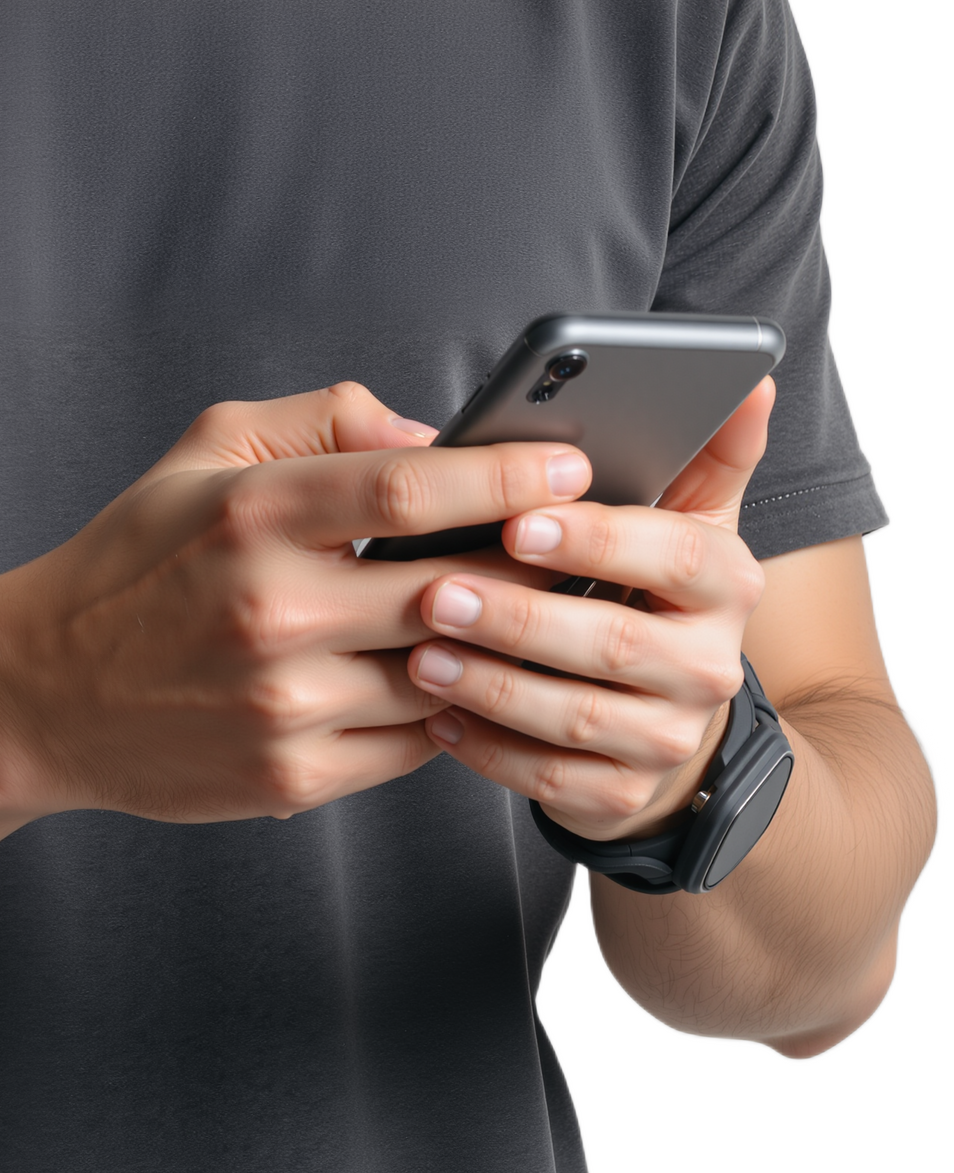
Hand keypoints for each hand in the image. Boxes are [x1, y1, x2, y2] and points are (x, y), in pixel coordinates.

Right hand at [0, 382, 597, 826]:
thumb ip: (322, 421)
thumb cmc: (133, 560)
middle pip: (451, 588)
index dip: (504, 474)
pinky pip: (413, 743)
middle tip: (585, 547)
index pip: (407, 487)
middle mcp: (272, 609)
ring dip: (499, 649)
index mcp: (252, 514)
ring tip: (539, 618)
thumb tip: (431, 437)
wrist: (42, 691)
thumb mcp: (205, 452)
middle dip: (532, 567)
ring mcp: (285, 703)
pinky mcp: (293, 777)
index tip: (570, 464)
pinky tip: (457, 678)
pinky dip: (446, 709)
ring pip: (445, 676)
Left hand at [406, 379, 773, 841]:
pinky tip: (436, 715)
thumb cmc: (650, 584)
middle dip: (519, 616)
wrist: (670, 712)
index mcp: (726, 580)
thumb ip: (711, 445)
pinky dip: (491, 751)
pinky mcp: (623, 793)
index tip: (518, 518)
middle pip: (613, 641)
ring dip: (492, 684)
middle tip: (435, 588)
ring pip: (576, 716)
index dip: (596, 539)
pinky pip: (552, 779)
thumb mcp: (688, 512)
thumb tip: (751, 379)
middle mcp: (710, 665)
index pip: (672, 553)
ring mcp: (669, 738)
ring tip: (420, 651)